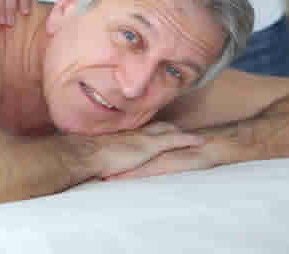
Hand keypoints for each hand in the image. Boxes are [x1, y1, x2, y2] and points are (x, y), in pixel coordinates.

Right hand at [68, 121, 205, 178]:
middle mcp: (135, 132)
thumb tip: (100, 163)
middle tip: (182, 129)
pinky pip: (175, 140)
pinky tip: (201, 140)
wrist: (87, 154)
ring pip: (169, 130)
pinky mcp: (151, 145)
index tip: (161, 130)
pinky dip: (188, 139)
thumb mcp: (98, 155)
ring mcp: (144, 137)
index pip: (143, 129)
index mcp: (123, 135)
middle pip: (158, 126)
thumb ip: (103, 155)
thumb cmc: (87, 157)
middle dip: (170, 127)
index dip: (154, 129)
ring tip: (197, 135)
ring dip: (182, 131)